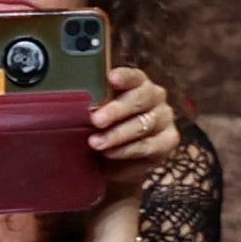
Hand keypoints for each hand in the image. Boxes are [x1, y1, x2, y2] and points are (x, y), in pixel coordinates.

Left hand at [87, 66, 178, 198]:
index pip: (134, 76)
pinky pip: (148, 145)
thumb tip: (72, 109)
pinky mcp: (168, 141)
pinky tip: (110, 153)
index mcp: (136, 85)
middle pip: (141, 98)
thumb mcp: (93, 120)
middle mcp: (154, 98)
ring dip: (117, 134)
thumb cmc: (101, 134)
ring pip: (143, 123)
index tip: (111, 78)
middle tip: (96, 120)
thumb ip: (91, 110)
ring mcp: (163, 118)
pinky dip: (126, 150)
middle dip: (116, 110)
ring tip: (95, 143)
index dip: (124, 77)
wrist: (113, 165)